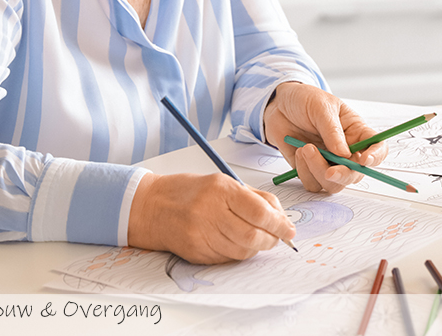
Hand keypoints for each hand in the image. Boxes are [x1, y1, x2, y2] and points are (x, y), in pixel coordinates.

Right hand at [127, 172, 295, 263]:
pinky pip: (228, 258)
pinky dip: (240, 253)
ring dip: (258, 248)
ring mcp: (201, 235)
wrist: (152, 206)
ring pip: (242, 250)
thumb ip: (253, 196)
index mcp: (220, 190)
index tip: (289, 229)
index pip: (258, 212)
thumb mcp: (222, 182)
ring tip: (261, 238)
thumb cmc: (189, 191)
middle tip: (279, 237)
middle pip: (252, 235)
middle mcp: (210, 212)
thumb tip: (280, 214)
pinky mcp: (196, 253)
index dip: (279, 224)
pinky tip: (240, 243)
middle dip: (272, 239)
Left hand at [263, 83, 387, 193]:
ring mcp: (327, 162)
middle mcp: (345, 151)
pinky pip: (312, 184)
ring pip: (333, 184)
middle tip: (328, 170)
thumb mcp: (321, 107)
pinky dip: (304, 172)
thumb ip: (332, 130)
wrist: (277, 104)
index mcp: (355, 131)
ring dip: (318, 170)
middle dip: (342, 174)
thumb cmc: (304, 99)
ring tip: (305, 148)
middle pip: (355, 174)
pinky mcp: (309, 170)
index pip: (377, 148)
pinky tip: (299, 152)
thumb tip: (344, 154)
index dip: (375, 157)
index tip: (364, 161)